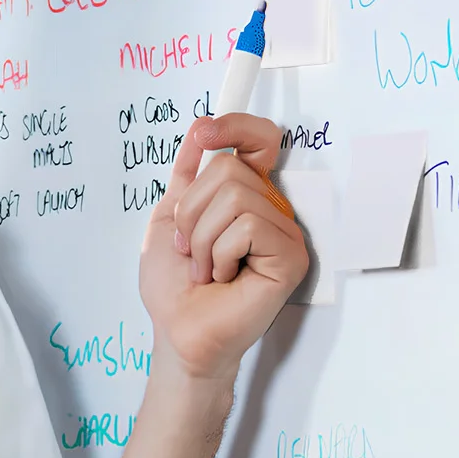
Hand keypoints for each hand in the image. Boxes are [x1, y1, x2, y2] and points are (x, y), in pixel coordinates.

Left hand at [139, 114, 308, 383]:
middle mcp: (270, 209)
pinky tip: (224, 278)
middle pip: (229, 168)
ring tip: (206, 269)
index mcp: (244, 197)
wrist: (178, 331)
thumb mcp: (167, 219)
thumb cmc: (174, 288)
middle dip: (192, 212)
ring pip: (236, 196)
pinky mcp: (290, 257)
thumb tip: (198, 129)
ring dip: (202, 238)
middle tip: (191, 250)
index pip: (259, 140)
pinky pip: (248, 226)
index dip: (235, 125)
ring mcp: (283, 233)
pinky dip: (220, 253)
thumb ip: (184, 176)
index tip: (202, 133)